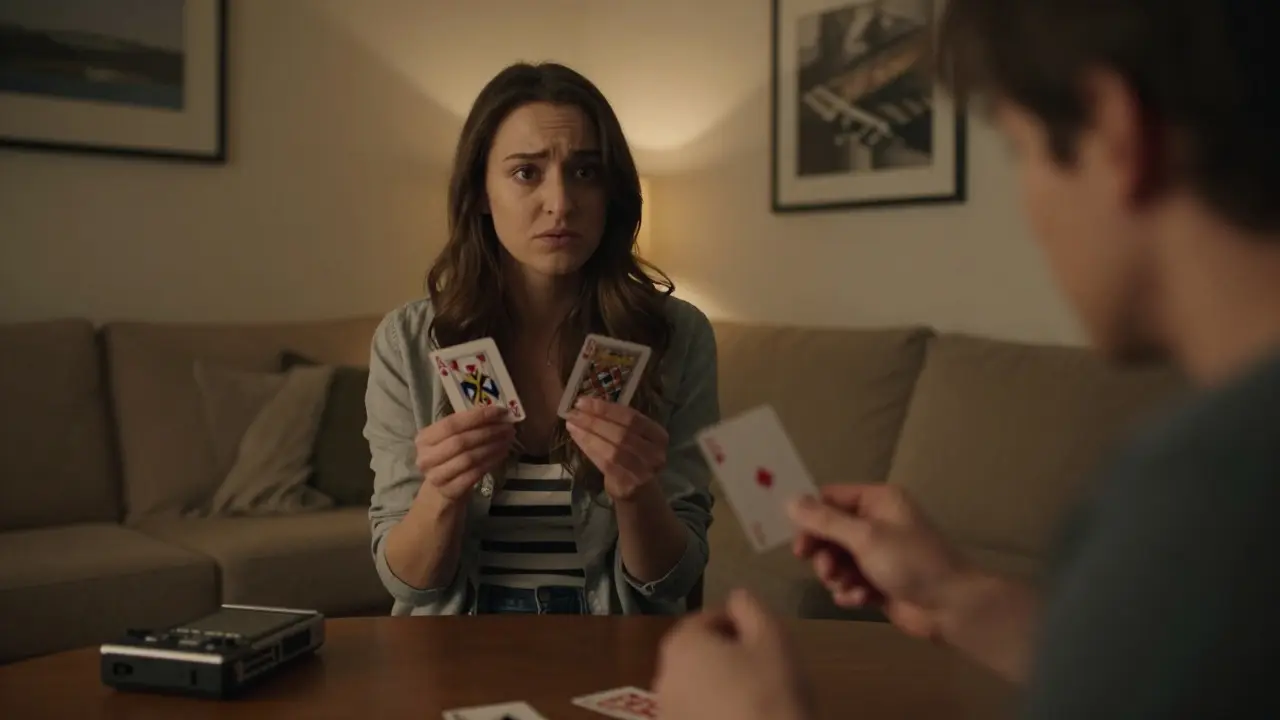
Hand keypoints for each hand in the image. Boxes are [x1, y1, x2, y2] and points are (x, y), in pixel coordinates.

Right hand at [414, 405, 514, 501]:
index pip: (451, 424)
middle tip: (508, 427)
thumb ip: (467, 425)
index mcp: (424, 438)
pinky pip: (475, 474)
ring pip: (469, 458)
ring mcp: (436, 476)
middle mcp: (426, 457)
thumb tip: (498, 413)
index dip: (477, 416)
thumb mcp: (449, 439)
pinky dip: (491, 462)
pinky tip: (502, 454)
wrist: (441, 489)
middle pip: (461, 441)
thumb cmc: (449, 457)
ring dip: (493, 447)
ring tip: (507, 440)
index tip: (500, 411)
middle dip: (488, 432)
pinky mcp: (450, 490)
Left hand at [565, 397, 667, 500]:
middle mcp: (655, 453)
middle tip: (573, 412)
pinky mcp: (628, 484)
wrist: (639, 492)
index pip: (632, 417)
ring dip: (589, 434)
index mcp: (658, 435)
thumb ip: (617, 422)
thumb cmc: (632, 458)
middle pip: (622, 432)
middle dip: (594, 420)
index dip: (606, 408)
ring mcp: (643, 470)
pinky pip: (605, 463)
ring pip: (613, 449)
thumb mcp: (632, 437)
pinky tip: (577, 438)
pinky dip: (589, 448)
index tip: (583, 401)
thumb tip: (586, 405)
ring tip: (571, 424)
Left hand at [654, 590, 810, 719]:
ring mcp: (666, 712)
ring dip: (719, 683)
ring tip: (754, 694)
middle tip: (761, 665)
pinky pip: (695, 713)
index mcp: (681, 645)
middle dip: (726, 653)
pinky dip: (713, 709)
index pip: (707, 620)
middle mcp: (663, 677)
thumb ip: (750, 607)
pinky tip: (740, 715)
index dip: (738, 623)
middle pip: (697, 652)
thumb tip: (736, 597)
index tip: (764, 638)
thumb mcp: (772, 638)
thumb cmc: (771, 691)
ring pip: (695, 685)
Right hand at [788, 485, 968, 640]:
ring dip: (836, 575)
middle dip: (824, 553)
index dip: (811, 519)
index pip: (831, 499)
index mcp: (878, 501)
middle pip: (830, 531)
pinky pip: (850, 581)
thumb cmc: (911, 562)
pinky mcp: (878, 581)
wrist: (951, 607)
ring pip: (837, 559)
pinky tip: (859, 600)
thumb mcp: (866, 537)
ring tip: (845, 586)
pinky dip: (850, 591)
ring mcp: (878, 554)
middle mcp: (877, 522)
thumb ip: (825, 521)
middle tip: (823, 570)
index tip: (799, 544)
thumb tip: (789, 500)